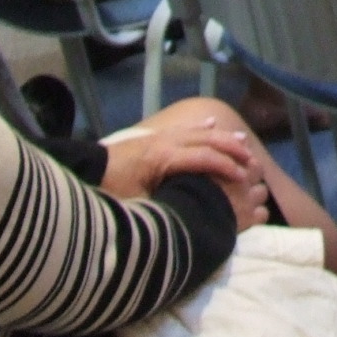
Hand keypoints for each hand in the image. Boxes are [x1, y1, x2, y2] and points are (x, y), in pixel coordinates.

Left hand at [101, 117, 267, 228]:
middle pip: (207, 140)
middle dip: (231, 150)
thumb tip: (191, 212)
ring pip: (198, 131)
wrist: (85, 170)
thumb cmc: (109, 190)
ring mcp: (160, 136)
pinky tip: (212, 124)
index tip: (244, 180)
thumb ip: (165, 203)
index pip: (205, 158)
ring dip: (221, 137)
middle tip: (251, 162)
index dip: (227, 168)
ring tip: (242, 144)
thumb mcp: (136, 204)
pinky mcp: (153, 137)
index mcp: (164, 157)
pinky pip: (183, 129)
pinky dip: (200, 128)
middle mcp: (166, 141)